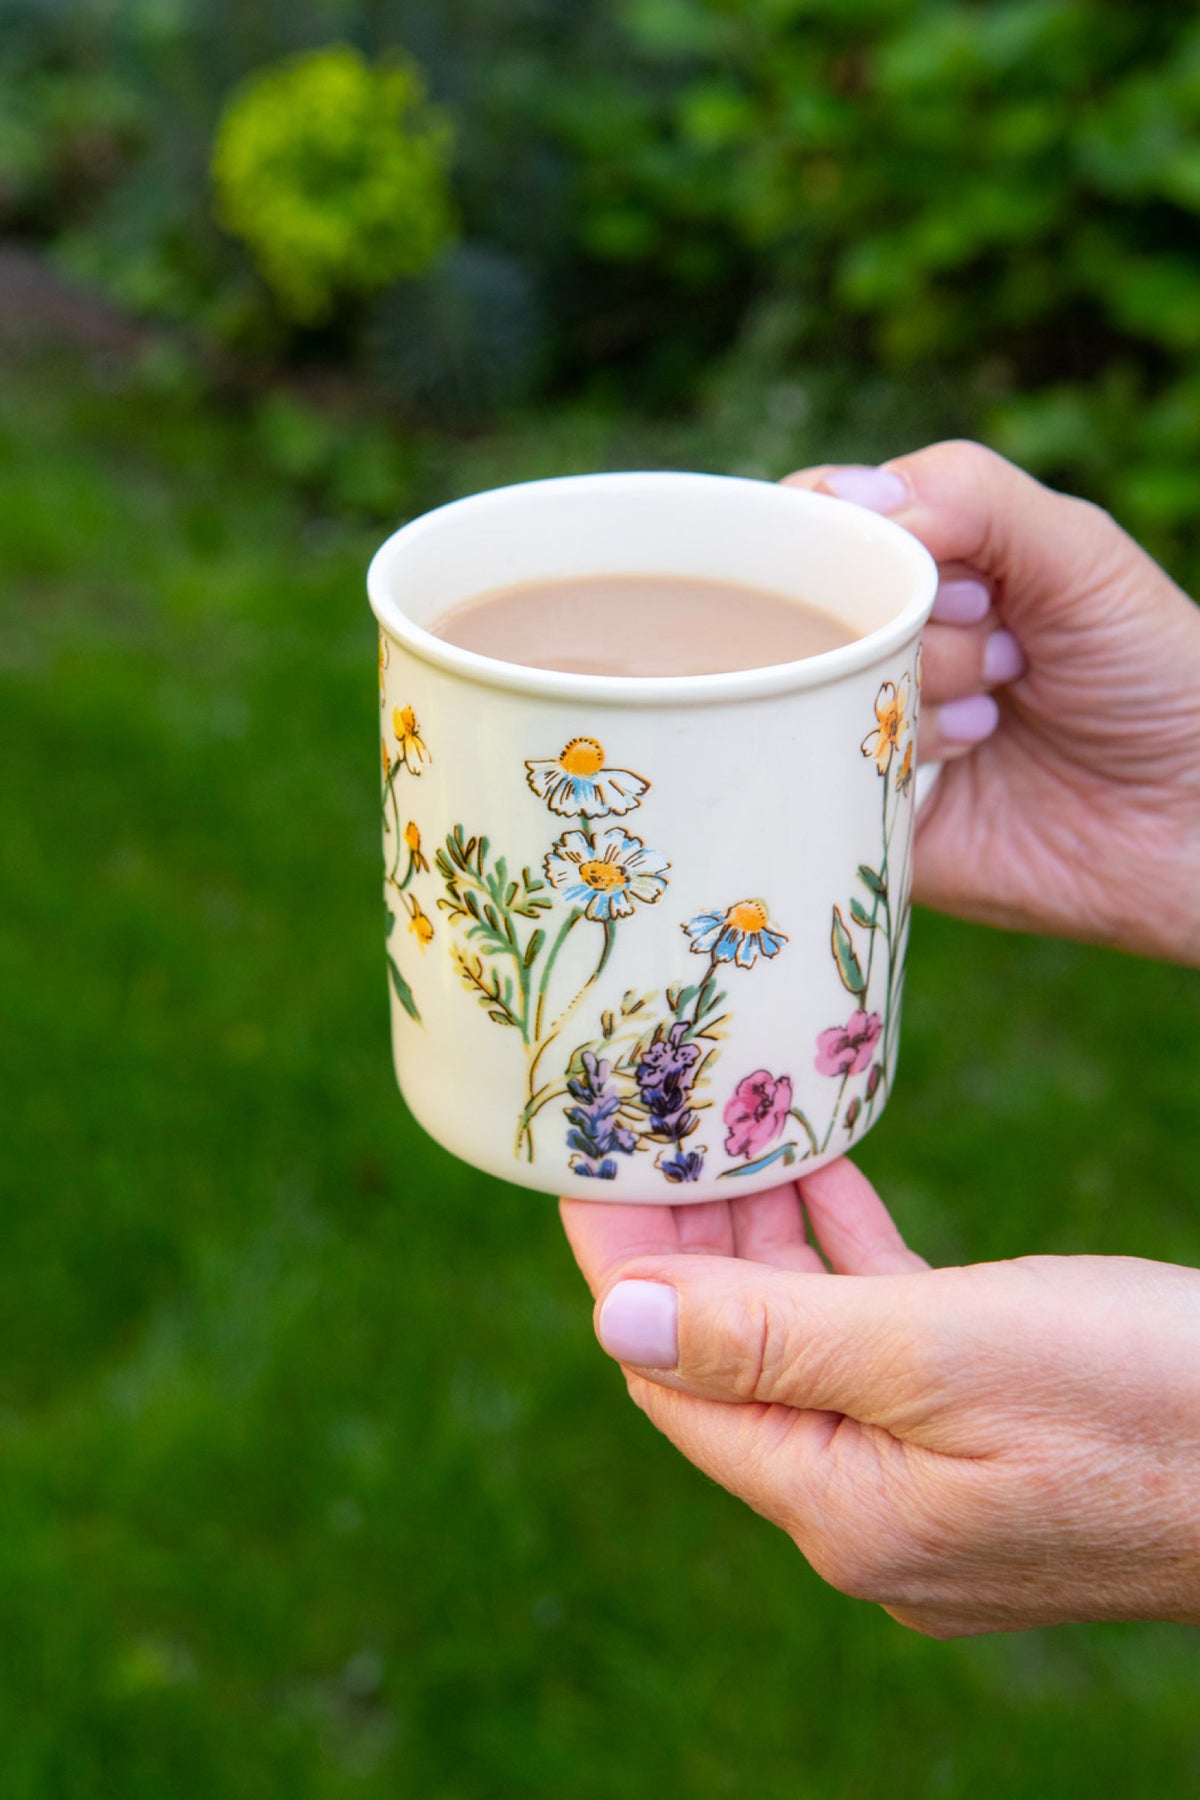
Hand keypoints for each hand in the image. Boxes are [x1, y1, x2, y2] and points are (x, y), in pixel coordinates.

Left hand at [561, 1165, 1199, 1636]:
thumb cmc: (1152, 1401)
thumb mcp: (945, 1352)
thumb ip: (772, 1342)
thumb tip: (615, 1322)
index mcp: (842, 1508)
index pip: (674, 1379)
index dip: (621, 1263)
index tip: (585, 1154)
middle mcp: (873, 1515)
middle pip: (733, 1362)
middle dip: (687, 1240)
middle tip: (654, 1118)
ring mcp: (937, 1485)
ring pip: (809, 1346)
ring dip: (765, 1242)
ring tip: (727, 1128)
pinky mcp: (997, 1445)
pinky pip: (887, 1347)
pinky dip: (850, 1264)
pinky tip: (829, 1180)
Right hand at [782, 444, 1199, 965]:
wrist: (1193, 824)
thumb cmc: (1156, 677)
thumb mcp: (1080, 554)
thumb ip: (970, 497)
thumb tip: (849, 500)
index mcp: (930, 570)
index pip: (826, 523)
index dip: (860, 535)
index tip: (952, 571)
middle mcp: (889, 646)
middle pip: (816, 602)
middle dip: (908, 613)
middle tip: (998, 636)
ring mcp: (872, 729)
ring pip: (822, 681)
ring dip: (923, 681)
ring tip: (998, 711)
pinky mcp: (868, 811)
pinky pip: (823, 770)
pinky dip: (899, 748)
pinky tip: (974, 751)